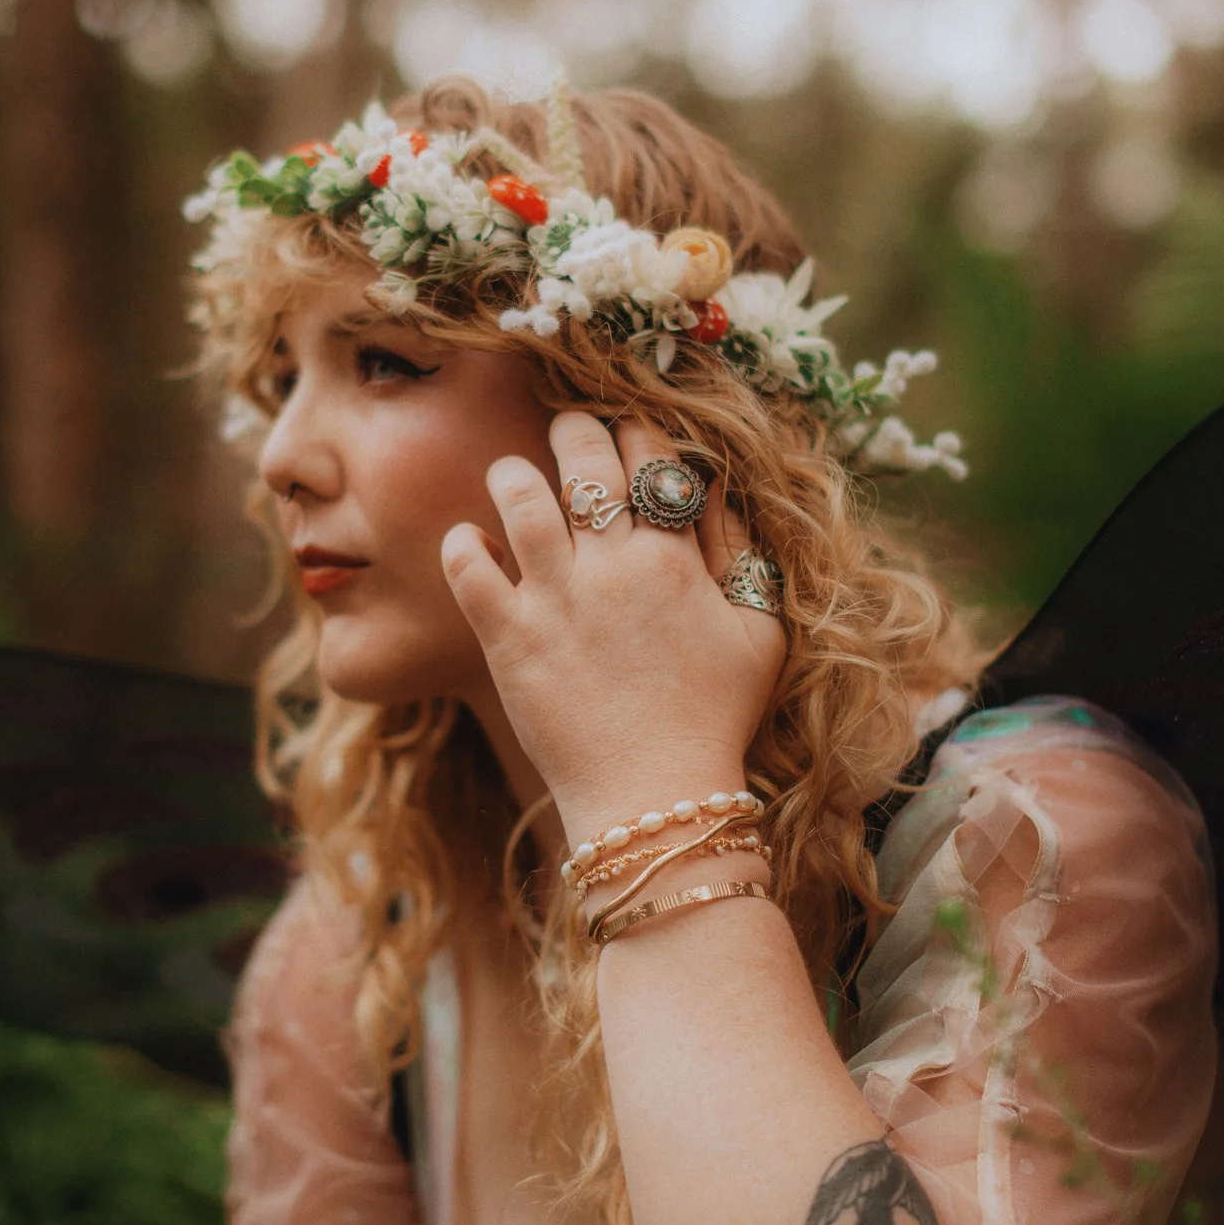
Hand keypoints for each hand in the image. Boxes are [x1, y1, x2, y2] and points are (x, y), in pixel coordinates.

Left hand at [441, 412, 785, 842]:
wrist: (656, 795)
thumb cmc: (714, 719)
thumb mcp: (759, 635)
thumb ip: (741, 556)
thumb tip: (714, 491)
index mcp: (675, 560)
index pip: (651, 459)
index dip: (636, 434)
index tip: (626, 435)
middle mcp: (613, 568)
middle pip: (585, 460)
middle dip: (573, 429)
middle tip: (565, 429)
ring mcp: (555, 599)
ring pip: (518, 496)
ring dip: (511, 475)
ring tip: (511, 478)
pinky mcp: (508, 637)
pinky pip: (468, 565)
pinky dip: (464, 544)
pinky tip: (473, 545)